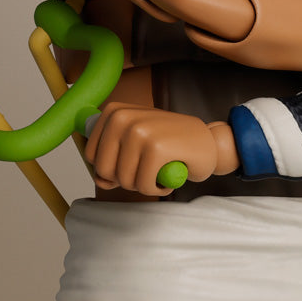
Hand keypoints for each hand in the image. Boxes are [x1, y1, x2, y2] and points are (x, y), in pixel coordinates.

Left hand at [85, 103, 219, 194]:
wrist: (209, 142)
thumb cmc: (171, 144)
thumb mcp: (134, 147)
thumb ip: (112, 162)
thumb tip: (101, 180)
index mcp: (114, 112)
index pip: (91, 155)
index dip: (110, 168)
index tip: (132, 160)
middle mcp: (123, 117)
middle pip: (104, 170)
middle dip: (126, 178)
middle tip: (147, 167)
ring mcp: (140, 131)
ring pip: (124, 180)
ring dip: (144, 184)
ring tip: (159, 168)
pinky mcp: (156, 148)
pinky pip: (143, 185)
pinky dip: (157, 188)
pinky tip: (168, 175)